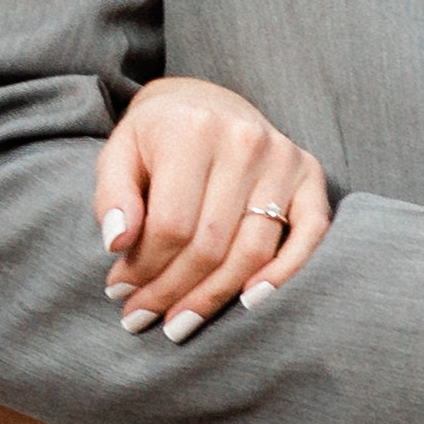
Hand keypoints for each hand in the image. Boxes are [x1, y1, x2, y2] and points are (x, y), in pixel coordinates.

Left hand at [90, 78, 329, 336]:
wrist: (204, 102)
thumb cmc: (156, 138)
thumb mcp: (119, 154)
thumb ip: (113, 196)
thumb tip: (117, 243)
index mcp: (193, 129)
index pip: (170, 224)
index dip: (143, 268)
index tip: (119, 292)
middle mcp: (244, 141)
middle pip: (210, 244)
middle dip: (172, 291)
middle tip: (143, 318)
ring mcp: (283, 158)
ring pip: (252, 251)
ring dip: (214, 297)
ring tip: (179, 322)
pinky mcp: (310, 174)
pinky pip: (309, 234)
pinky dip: (285, 273)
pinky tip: (250, 302)